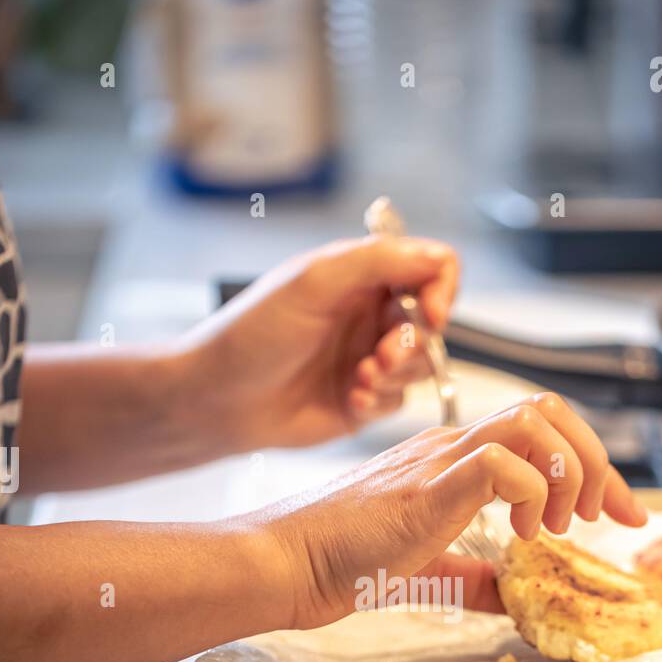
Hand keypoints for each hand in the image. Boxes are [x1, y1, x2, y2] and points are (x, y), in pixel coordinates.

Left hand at [178, 236, 459, 451]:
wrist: (219, 398)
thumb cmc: (254, 334)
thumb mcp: (315, 282)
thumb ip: (379, 260)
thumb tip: (438, 259)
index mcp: (362, 275)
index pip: (432, 267)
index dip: (443, 290)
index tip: (432, 315)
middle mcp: (370, 314)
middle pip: (433, 323)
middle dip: (413, 344)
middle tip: (379, 358)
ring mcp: (368, 358)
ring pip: (421, 366)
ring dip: (397, 375)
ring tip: (360, 380)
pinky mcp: (362, 401)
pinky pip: (398, 401)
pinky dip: (380, 401)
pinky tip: (349, 401)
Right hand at [252, 393, 646, 629]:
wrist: (286, 562)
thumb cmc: (339, 562)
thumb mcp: (427, 571)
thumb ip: (473, 579)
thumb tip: (515, 597)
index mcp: (451, 458)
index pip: (541, 430)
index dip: (596, 465)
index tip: (623, 513)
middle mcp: (450, 445)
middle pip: (549, 408)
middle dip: (599, 459)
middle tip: (608, 515)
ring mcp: (438, 458)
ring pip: (534, 420)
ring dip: (568, 470)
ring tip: (559, 524)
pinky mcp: (429, 483)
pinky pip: (504, 461)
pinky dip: (534, 494)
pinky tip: (522, 533)